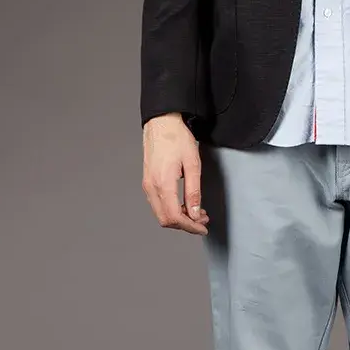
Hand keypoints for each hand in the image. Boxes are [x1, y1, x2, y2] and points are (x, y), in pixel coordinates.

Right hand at [142, 113, 208, 234]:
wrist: (161, 122)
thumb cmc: (176, 138)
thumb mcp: (192, 164)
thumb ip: (193, 191)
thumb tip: (194, 213)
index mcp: (163, 184)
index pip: (174, 217)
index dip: (190, 227)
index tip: (202, 227)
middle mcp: (151, 187)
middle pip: (165, 219)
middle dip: (185, 224)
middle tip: (202, 219)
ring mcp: (147, 184)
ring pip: (161, 213)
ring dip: (179, 217)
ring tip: (195, 211)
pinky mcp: (147, 181)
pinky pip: (158, 203)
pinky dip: (171, 208)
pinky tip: (183, 203)